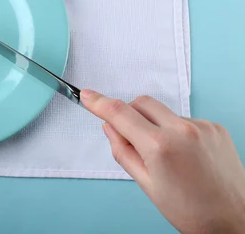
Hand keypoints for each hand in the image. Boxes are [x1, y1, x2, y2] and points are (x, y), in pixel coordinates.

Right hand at [81, 90, 244, 233]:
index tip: (87, 95)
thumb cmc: (191, 211)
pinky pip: (185, 120)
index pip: (119, 113)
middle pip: (141, 103)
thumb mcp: (146, 185)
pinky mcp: (216, 128)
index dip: (99, 103)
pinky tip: (186, 156)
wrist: (233, 221)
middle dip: (130, 114)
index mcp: (160, 146)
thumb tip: (110, 127)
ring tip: (168, 157)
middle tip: (133, 139)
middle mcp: (182, 130)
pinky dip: (177, 132)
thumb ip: (122, 151)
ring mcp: (202, 127)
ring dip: (156, 126)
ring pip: (164, 112)